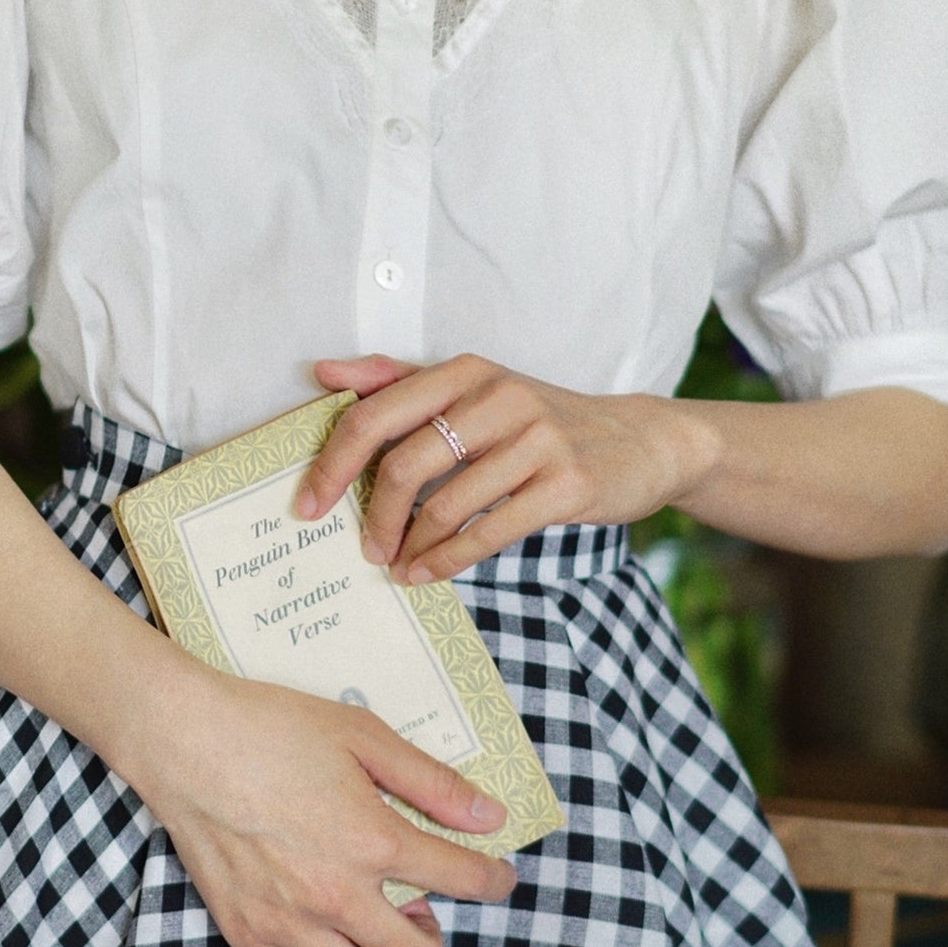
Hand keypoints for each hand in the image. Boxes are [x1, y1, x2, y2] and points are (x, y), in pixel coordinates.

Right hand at [123, 661, 517, 946]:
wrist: (184, 742)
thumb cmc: (272, 728)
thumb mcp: (363, 736)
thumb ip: (432, 783)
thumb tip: (489, 818)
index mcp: (375, 840)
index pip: (466, 881)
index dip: (494, 880)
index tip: (495, 877)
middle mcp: (338, 895)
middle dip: (434, 934)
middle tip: (416, 905)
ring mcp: (290, 923)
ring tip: (366, 927)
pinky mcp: (247, 935)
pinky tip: (317, 942)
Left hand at [297, 353, 713, 581]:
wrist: (640, 441)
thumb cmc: (538, 422)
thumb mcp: (472, 390)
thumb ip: (397, 381)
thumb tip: (323, 373)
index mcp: (465, 372)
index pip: (375, 415)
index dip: (332, 465)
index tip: (307, 506)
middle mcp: (499, 397)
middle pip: (405, 464)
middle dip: (374, 517)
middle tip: (365, 549)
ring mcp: (536, 440)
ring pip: (445, 505)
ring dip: (411, 546)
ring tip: (399, 566)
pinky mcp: (565, 485)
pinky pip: (488, 531)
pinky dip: (448, 560)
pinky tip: (427, 574)